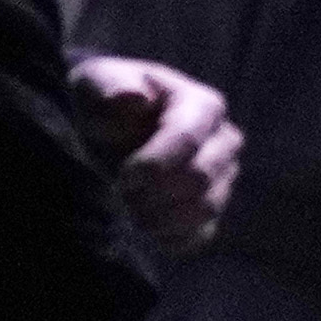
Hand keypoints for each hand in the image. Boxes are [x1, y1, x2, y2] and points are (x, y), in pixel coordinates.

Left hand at [64, 55, 240, 257]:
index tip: (122, 176)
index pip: (187, 139)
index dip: (153, 164)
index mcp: (202, 104)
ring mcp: (222, 176)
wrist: (108, 125)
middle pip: (200, 179)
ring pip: (205, 209)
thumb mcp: (97, 81)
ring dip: (159, 218)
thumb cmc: (105, 98)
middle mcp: (223, 140)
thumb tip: (133, 98)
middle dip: (154, 192)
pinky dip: (171, 239)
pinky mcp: (209, 205)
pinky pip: (201, 235)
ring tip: (127, 209)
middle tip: (120, 192)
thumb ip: (111, 86)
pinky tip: (144, 228)